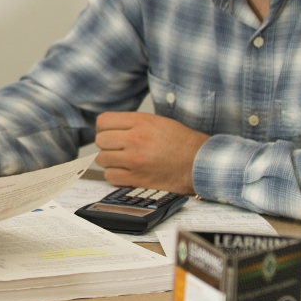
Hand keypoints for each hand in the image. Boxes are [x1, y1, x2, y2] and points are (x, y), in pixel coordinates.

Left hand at [93, 112, 207, 193]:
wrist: (200, 163)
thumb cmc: (183, 143)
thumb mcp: (158, 122)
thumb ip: (134, 123)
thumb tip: (111, 128)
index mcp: (141, 122)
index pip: (103, 121)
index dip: (104, 128)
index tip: (110, 133)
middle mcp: (135, 139)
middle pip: (100, 140)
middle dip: (107, 145)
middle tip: (118, 148)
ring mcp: (135, 160)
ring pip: (102, 159)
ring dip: (110, 161)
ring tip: (123, 161)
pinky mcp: (137, 179)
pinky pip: (110, 176)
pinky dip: (115, 175)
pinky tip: (126, 172)